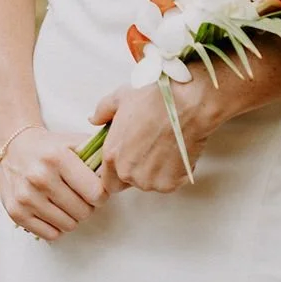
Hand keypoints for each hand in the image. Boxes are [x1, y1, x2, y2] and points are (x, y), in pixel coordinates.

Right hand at [0, 126, 106, 240]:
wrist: (12, 148)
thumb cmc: (50, 147)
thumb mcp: (73, 141)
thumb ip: (97, 154)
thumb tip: (117, 174)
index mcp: (58, 158)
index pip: (95, 193)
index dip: (101, 195)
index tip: (97, 190)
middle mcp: (41, 177)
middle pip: (83, 212)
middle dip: (87, 206)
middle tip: (81, 196)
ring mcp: (27, 197)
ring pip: (68, 225)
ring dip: (72, 217)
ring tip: (66, 202)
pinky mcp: (16, 212)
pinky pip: (50, 234)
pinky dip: (56, 226)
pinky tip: (53, 210)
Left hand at [89, 74, 221, 195]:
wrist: (187, 103)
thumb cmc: (154, 98)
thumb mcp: (121, 97)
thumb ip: (102, 111)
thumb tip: (93, 119)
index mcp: (112, 155)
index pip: (107, 181)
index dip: (118, 171)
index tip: (130, 158)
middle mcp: (128, 173)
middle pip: (129, 183)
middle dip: (138, 171)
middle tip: (150, 149)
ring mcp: (149, 181)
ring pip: (150, 183)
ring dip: (156, 171)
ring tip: (165, 146)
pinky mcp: (170, 184)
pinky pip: (169, 182)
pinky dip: (174, 172)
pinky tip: (177, 151)